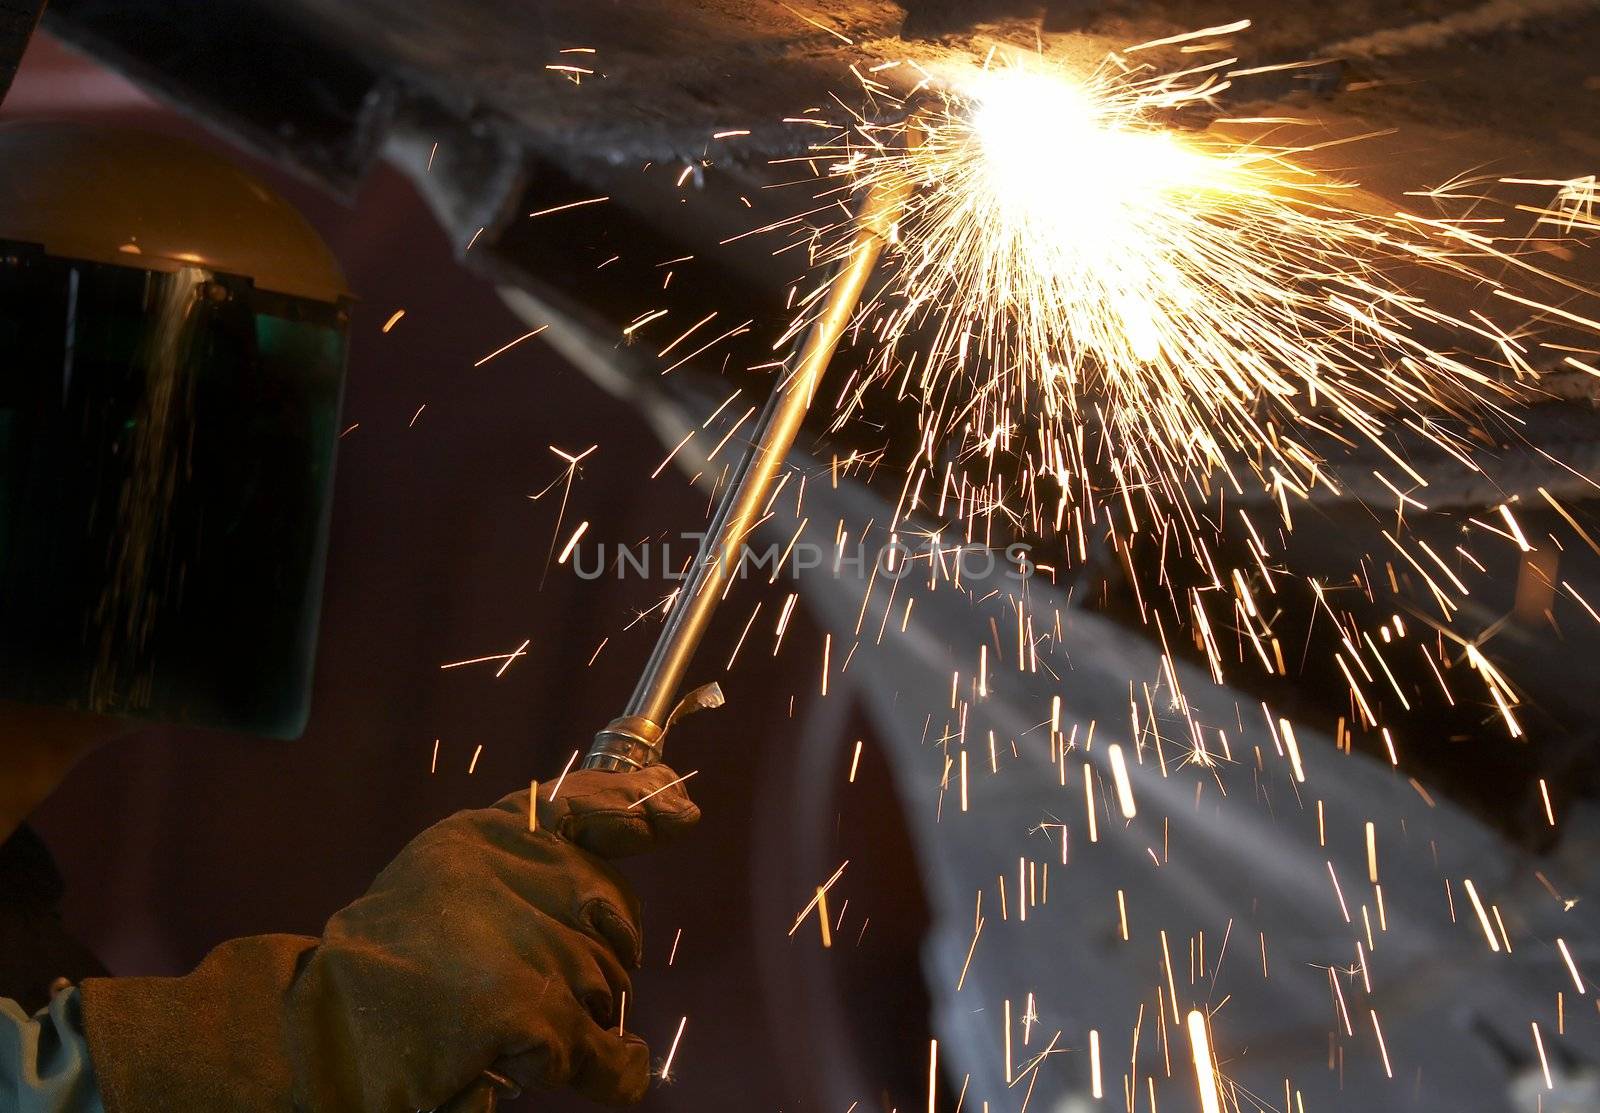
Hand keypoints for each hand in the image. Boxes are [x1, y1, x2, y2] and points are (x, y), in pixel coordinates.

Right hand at [80, 763, 699, 1112]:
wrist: (318, 1035)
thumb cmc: (387, 963)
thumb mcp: (449, 876)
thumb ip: (527, 856)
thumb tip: (638, 824)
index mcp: (487, 836)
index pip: (584, 805)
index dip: (638, 809)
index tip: (682, 812)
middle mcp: (506, 871)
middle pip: (610, 912)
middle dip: (600, 954)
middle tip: (545, 985)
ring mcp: (515, 938)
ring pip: (604, 980)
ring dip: (582, 1012)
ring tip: (520, 1026)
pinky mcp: (519, 1006)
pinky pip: (596, 1042)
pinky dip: (611, 1067)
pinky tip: (618, 1072)